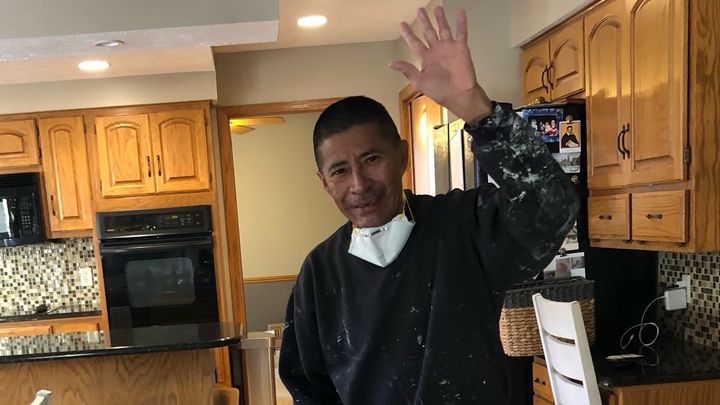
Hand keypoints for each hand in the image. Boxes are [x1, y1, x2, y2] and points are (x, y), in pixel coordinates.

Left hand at [390, 7, 491, 122]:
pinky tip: (460, 12)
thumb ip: (408, 70)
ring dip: (440, 19)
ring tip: (437, 8)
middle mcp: (436, 51)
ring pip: (443, 29)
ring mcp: (449, 48)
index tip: (402, 24)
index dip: (408, 33)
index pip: (415, 42)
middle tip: (420, 10)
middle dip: (424, 21)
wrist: (459, 95)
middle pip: (428, 32)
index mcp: (426, 58)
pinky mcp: (461, 48)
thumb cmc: (440, 91)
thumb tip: (391, 64)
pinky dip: (461, 22)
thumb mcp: (420, 82)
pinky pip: (461, 32)